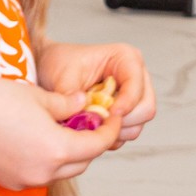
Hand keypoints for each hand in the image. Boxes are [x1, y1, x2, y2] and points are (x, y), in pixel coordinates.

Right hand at [0, 76, 112, 190]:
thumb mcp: (39, 97)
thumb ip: (68, 104)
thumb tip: (86, 103)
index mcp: (57, 150)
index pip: (98, 145)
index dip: (110, 130)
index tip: (114, 116)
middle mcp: (44, 173)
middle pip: (82, 162)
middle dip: (92, 143)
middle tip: (92, 121)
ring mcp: (25, 181)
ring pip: (62, 171)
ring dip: (70, 154)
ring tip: (67, 129)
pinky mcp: (9, 182)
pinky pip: (41, 174)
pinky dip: (49, 160)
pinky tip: (42, 140)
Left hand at [38, 41, 155, 143]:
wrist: (50, 70)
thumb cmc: (59, 64)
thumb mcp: (62, 76)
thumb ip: (70, 97)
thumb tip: (81, 117)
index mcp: (126, 58)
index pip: (137, 86)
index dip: (126, 103)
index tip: (109, 115)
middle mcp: (136, 77)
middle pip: (146, 108)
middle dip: (122, 120)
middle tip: (97, 123)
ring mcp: (133, 97)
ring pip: (138, 124)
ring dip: (116, 130)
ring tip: (91, 125)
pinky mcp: (127, 113)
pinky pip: (128, 133)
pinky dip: (112, 136)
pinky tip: (93, 129)